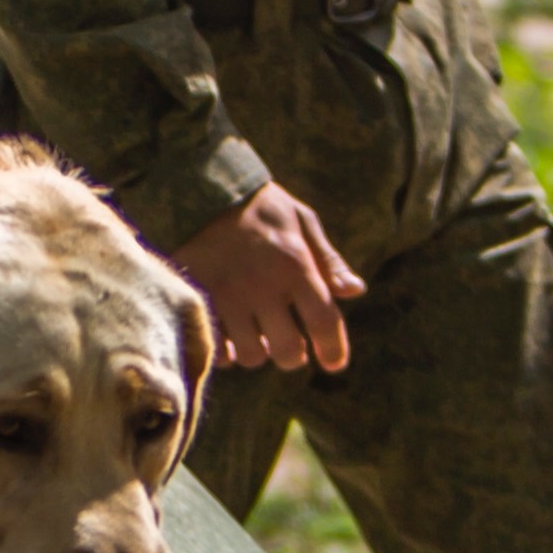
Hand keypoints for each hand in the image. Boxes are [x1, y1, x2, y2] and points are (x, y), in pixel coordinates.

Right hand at [175, 184, 364, 371]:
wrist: (198, 188)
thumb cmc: (259, 206)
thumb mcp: (301, 220)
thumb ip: (328, 260)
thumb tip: (355, 291)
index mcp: (294, 265)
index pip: (324, 321)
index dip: (335, 349)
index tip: (334, 363)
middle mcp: (261, 285)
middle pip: (287, 351)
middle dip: (293, 355)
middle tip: (289, 345)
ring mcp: (226, 295)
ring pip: (250, 355)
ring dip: (257, 351)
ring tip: (255, 335)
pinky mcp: (197, 300)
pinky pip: (215, 347)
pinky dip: (225, 348)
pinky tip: (228, 333)